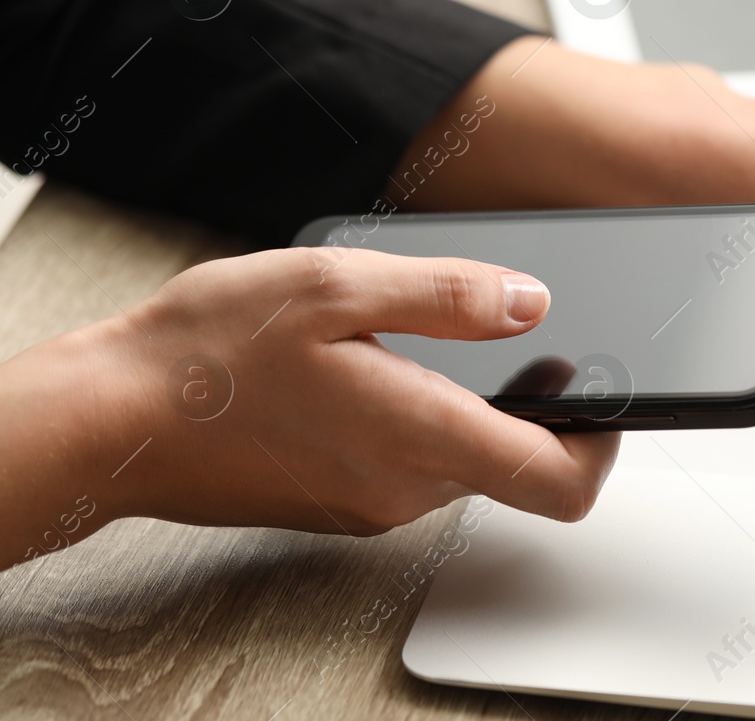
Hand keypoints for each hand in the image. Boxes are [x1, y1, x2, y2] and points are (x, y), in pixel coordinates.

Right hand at [0, 248, 617, 568]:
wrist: (110, 420)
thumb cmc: (210, 352)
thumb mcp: (339, 286)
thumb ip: (448, 296)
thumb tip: (532, 302)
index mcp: (423, 435)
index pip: (559, 483)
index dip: (604, 447)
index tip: (607, 401)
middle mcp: (406, 486)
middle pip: (517, 470)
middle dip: (537, 411)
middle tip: (523, 342)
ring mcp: (370, 503)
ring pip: (462, 463)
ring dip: (471, 408)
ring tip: (429, 340)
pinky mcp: (337, 502)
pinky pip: (410, 468)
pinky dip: (419, 422)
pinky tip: (375, 368)